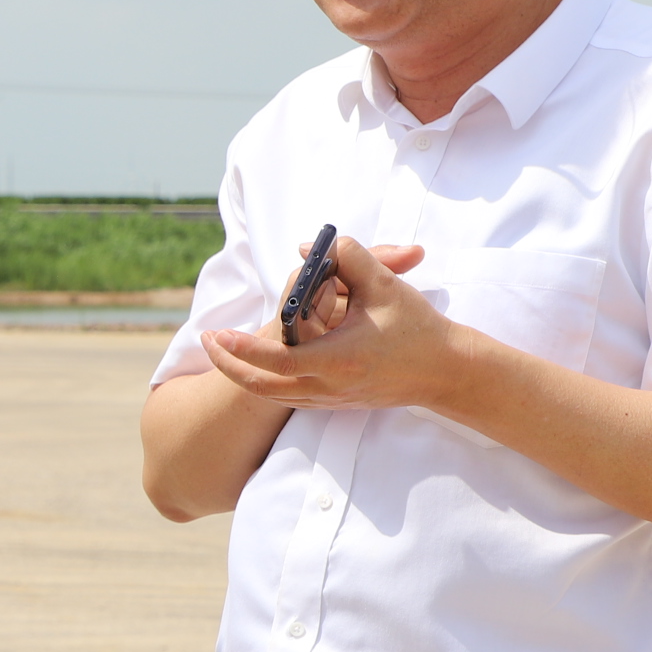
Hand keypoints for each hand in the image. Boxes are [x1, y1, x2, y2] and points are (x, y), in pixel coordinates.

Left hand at [201, 238, 455, 410]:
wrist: (446, 370)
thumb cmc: (416, 326)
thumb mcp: (383, 284)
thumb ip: (347, 257)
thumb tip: (307, 248)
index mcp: (339, 359)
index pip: (277, 361)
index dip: (242, 349)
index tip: (218, 334)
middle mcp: (330, 385)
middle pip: (261, 385)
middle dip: (227, 364)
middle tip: (206, 340)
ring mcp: (330, 399)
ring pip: (271, 394)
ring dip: (242, 372)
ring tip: (220, 349)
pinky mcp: (334, 403)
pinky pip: (288, 396)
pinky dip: (266, 380)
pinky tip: (255, 362)